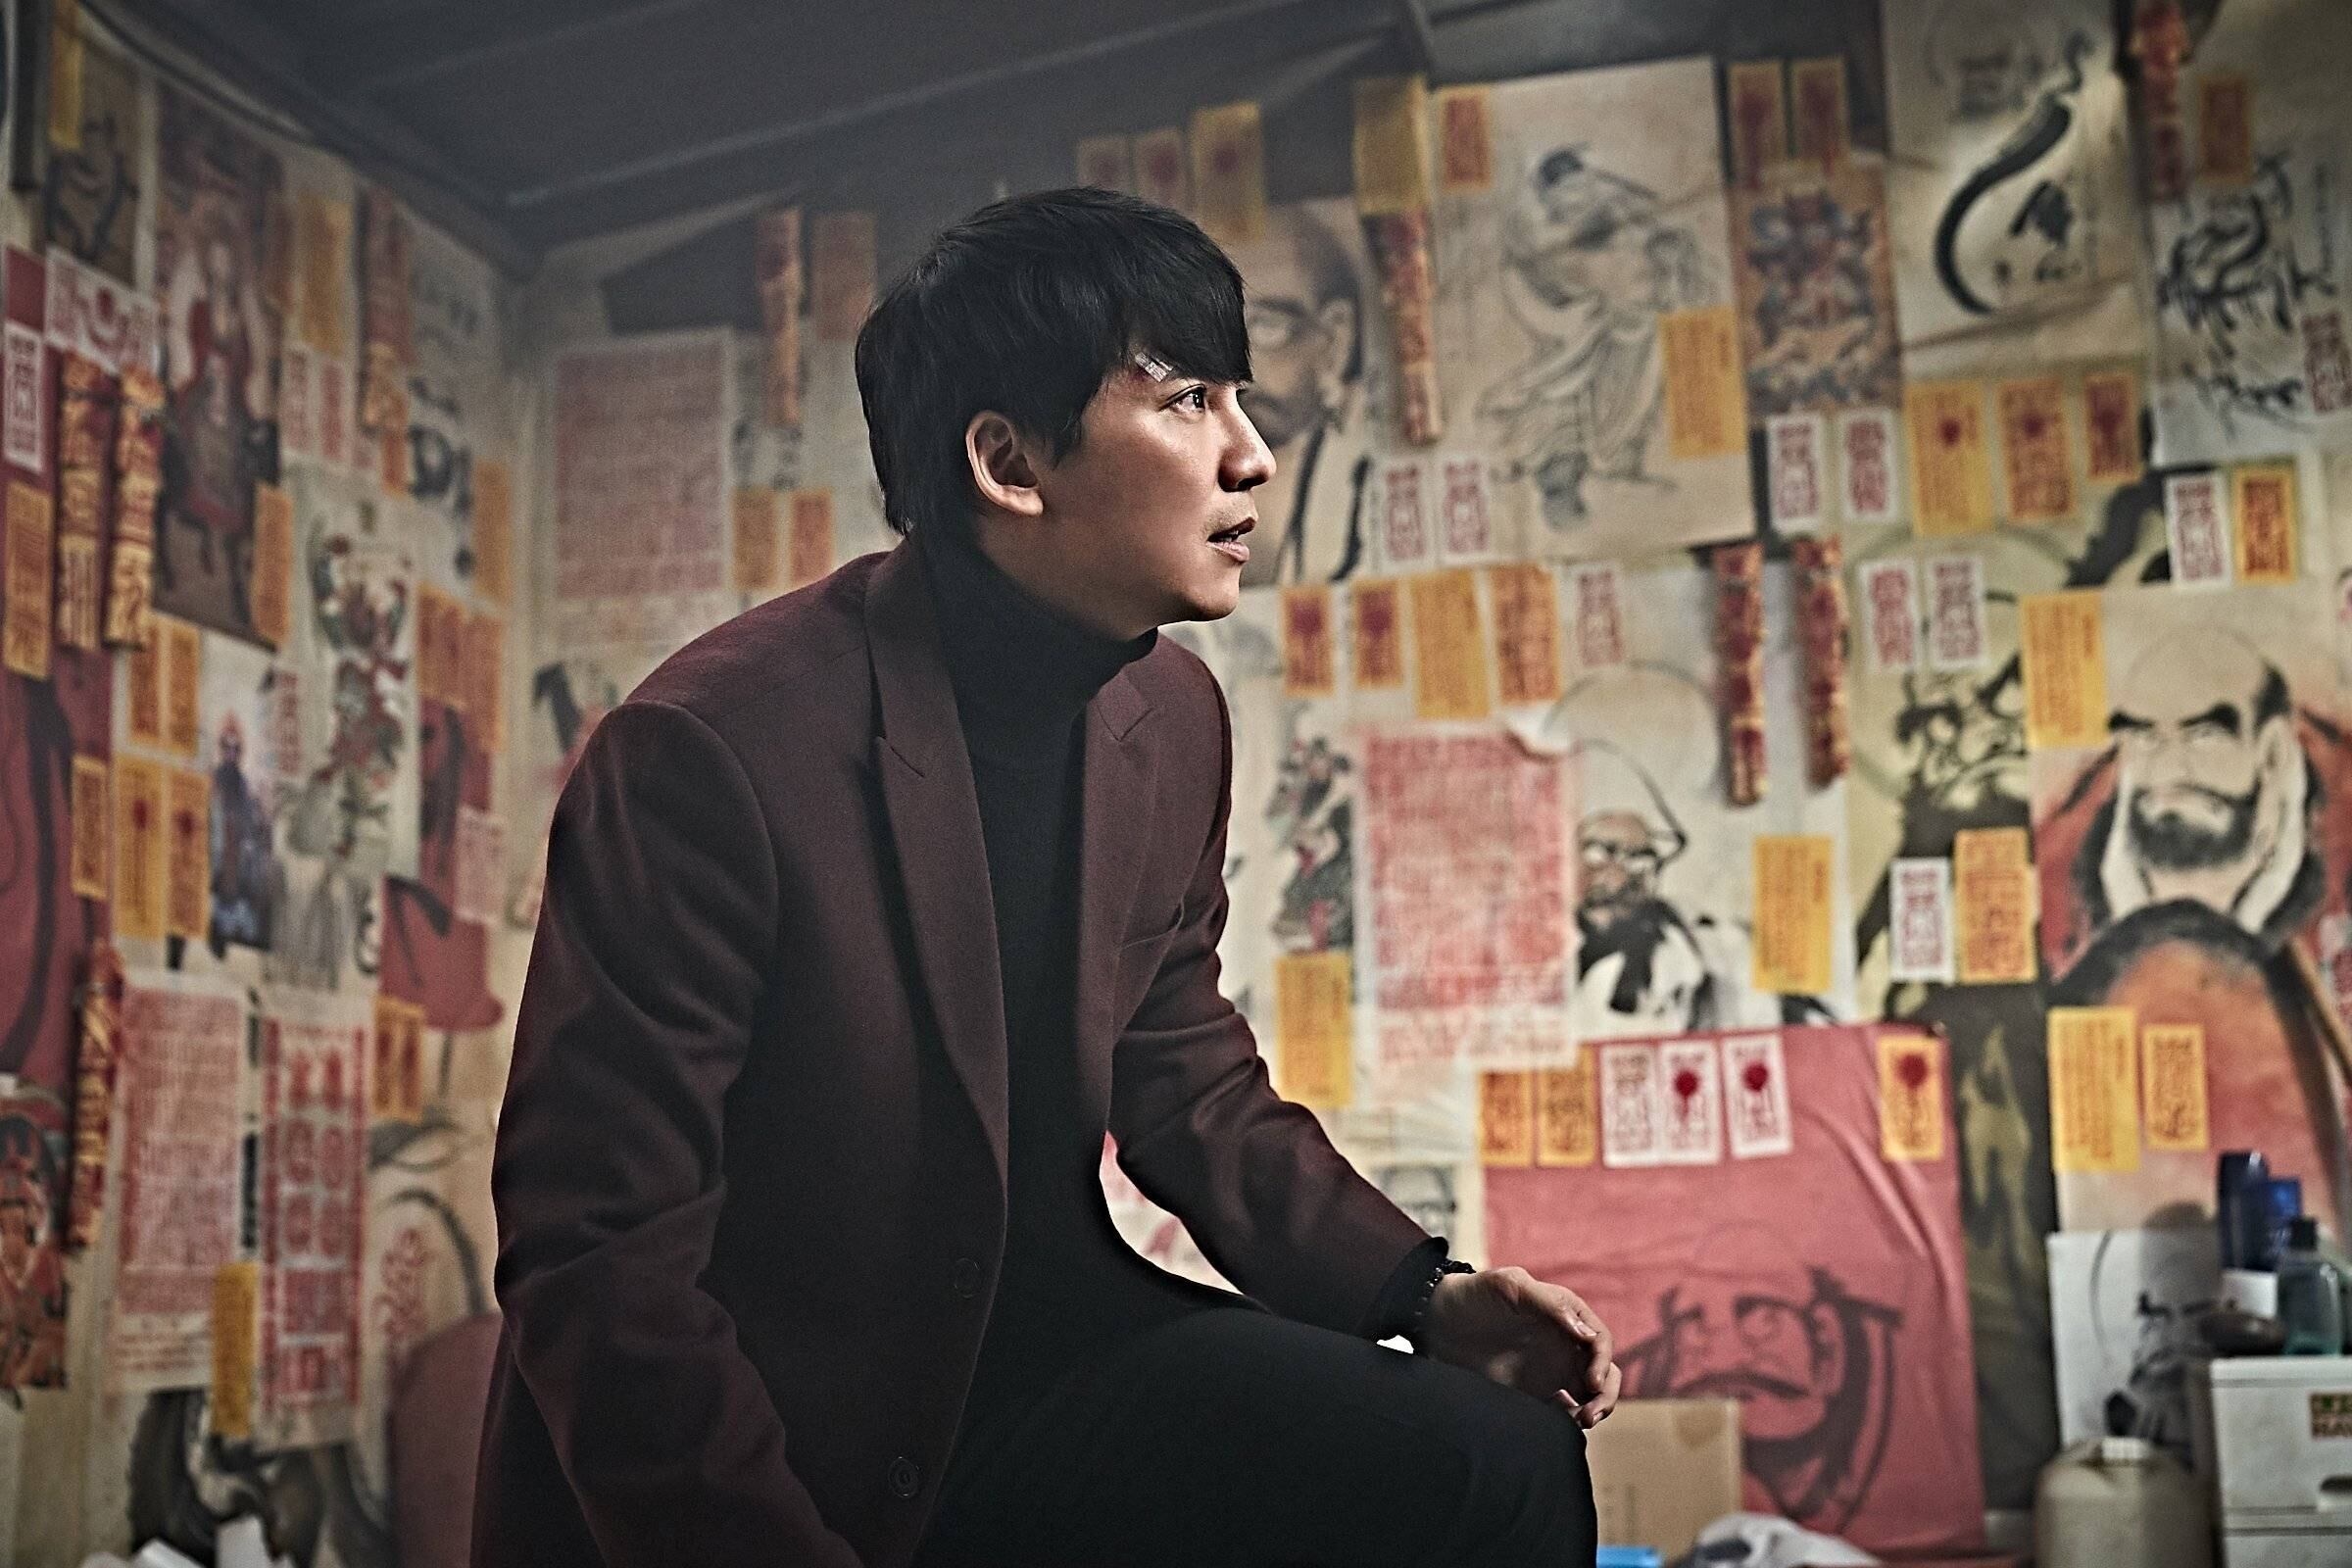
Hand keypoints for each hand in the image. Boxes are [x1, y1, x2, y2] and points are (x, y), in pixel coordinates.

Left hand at [1415, 1266, 1620, 1428]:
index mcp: (1565, 1315)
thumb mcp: (1510, 1285)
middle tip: (1590, 1415)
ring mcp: (1550, 1369)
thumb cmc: (1475, 1293)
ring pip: (1588, 1393)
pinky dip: (1567, 1419)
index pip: (1599, 1340)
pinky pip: (1561, 1409)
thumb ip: (1549, 1304)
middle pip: (1603, 1372)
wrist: (1437, 1319)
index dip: (1601, 1362)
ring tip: (1580, 1422)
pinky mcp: (1533, 1391)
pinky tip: (1557, 1424)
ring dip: (1593, 1409)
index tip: (1590, 1382)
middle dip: (1605, 1395)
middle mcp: (1564, 1343)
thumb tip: (1586, 1335)